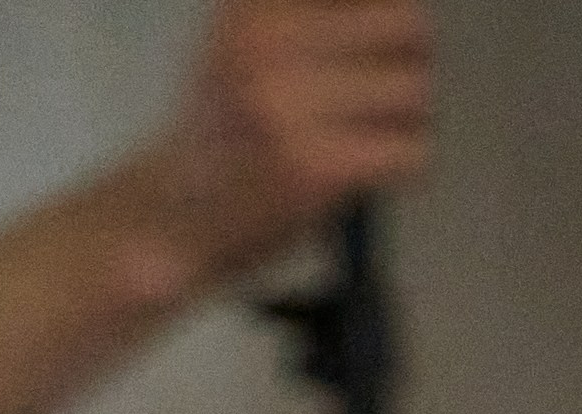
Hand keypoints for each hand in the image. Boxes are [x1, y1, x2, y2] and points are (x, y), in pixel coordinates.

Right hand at [138, 0, 432, 287]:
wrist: (165, 223)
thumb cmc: (222, 135)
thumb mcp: (246, 44)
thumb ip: (312, 17)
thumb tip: (409, 14)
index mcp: (252, 6)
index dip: (377, 17)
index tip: (365, 47)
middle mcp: (267, 44)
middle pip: (408, 24)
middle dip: (408, 60)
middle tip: (378, 92)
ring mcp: (290, 106)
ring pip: (416, 90)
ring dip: (405, 119)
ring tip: (363, 137)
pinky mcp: (315, 167)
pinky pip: (410, 151)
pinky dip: (402, 165)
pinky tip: (363, 172)